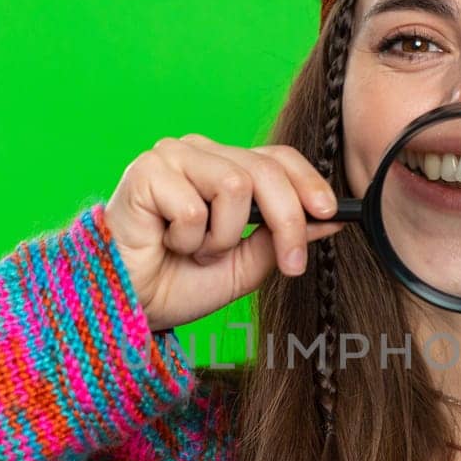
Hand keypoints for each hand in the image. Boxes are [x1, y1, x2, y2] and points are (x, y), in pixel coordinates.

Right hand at [102, 134, 345, 330]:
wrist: (127, 306)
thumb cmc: (178, 283)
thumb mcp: (245, 266)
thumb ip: (281, 238)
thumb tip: (331, 219)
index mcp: (223, 167)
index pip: (277, 158)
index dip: (309, 183)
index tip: (333, 214)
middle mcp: (199, 154)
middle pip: (265, 170)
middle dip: (288, 222)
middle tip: (292, 265)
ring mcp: (170, 157)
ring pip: (234, 185)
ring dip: (223, 237)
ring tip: (197, 252)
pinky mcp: (145, 172)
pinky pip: (194, 207)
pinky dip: (189, 240)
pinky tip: (166, 245)